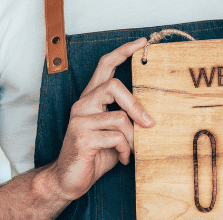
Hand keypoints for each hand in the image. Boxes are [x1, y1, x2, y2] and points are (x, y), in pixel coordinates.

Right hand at [46, 38, 153, 202]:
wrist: (68, 179)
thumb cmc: (96, 154)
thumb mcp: (115, 132)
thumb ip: (128, 119)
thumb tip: (154, 115)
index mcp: (91, 98)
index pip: (105, 65)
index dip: (123, 51)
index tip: (142, 43)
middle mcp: (83, 104)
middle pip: (114, 86)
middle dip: (136, 106)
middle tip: (150, 124)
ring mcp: (80, 120)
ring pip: (119, 117)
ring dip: (132, 138)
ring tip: (130, 150)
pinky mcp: (81, 137)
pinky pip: (115, 137)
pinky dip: (124, 150)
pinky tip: (123, 158)